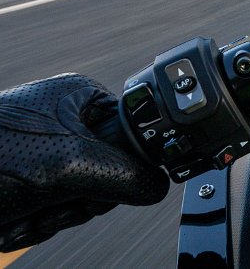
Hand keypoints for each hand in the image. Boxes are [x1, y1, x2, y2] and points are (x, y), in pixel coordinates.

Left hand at [0, 74, 168, 251]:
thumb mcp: (70, 163)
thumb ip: (126, 173)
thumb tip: (159, 186)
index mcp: (79, 100)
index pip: (131, 140)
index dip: (118, 172)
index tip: (92, 187)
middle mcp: (62, 123)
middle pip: (105, 176)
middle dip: (75, 202)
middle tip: (48, 201)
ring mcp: (41, 153)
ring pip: (75, 200)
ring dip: (50, 218)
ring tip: (20, 211)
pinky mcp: (21, 182)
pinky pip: (48, 212)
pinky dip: (31, 225)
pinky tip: (9, 220)